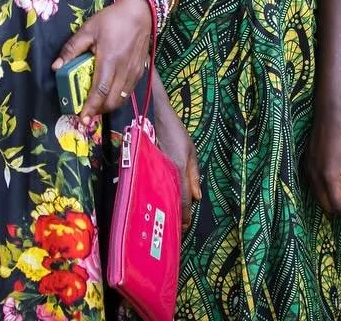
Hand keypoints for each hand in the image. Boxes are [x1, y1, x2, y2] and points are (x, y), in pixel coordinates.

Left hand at [54, 0, 153, 120]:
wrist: (140, 12)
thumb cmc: (113, 19)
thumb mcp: (88, 29)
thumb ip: (71, 49)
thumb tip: (56, 67)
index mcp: (110, 60)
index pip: (100, 91)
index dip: (91, 107)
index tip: (82, 119)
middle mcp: (124, 70)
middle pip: (112, 100)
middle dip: (98, 111)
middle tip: (85, 113)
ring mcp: (134, 72)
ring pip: (121, 99)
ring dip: (108, 106)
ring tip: (96, 106)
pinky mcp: (140, 71)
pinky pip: (128, 92)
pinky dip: (118, 98)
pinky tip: (109, 95)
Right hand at [153, 108, 201, 227]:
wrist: (151, 111)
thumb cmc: (173, 129)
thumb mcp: (190, 149)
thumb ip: (194, 174)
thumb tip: (198, 198)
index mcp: (179, 167)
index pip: (184, 197)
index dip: (185, 214)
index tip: (185, 227)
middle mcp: (165, 170)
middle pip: (171, 199)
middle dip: (174, 215)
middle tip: (176, 228)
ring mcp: (153, 168)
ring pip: (160, 194)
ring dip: (164, 206)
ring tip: (166, 218)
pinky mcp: (143, 165)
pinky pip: (150, 184)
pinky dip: (154, 195)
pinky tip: (155, 201)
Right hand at [305, 106, 340, 221]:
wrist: (330, 114)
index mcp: (329, 176)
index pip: (338, 206)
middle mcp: (315, 176)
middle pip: (326, 205)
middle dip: (340, 211)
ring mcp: (309, 169)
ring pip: (319, 196)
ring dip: (332, 201)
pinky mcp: (307, 163)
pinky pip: (315, 185)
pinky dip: (326, 191)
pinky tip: (338, 185)